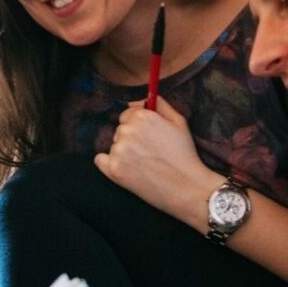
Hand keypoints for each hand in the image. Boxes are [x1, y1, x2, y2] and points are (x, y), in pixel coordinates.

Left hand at [94, 97, 216, 225]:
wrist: (186, 188)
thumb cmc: (185, 155)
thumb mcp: (179, 122)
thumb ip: (160, 105)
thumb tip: (143, 99)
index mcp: (142, 116)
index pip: (127, 115)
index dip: (137, 126)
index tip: (147, 138)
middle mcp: (127, 130)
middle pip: (120, 130)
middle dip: (131, 139)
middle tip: (149, 154)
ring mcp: (119, 150)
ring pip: (114, 146)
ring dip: (123, 153)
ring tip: (144, 165)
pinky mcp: (113, 169)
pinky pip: (100, 160)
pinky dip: (109, 164)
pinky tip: (125, 170)